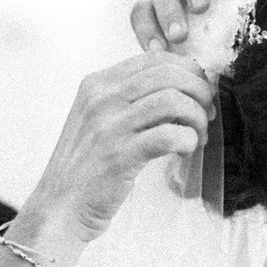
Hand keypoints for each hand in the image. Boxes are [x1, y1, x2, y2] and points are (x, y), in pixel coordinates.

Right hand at [19, 51, 214, 247]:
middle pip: (169, 74)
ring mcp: (109, 126)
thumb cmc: (86, 168)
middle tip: (206, 114)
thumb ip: (128, 100)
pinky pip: (170, 135)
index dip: (187, 71)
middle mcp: (101, 99)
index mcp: (97, 84)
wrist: (59, 208)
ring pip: (173, 101)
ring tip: (198, 136)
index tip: (198, 93)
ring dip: (197, 118)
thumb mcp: (98, 120)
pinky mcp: (120, 156)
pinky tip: (185, 151)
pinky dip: (188, 141)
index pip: (155, 58)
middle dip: (199, 92)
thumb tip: (179, 88)